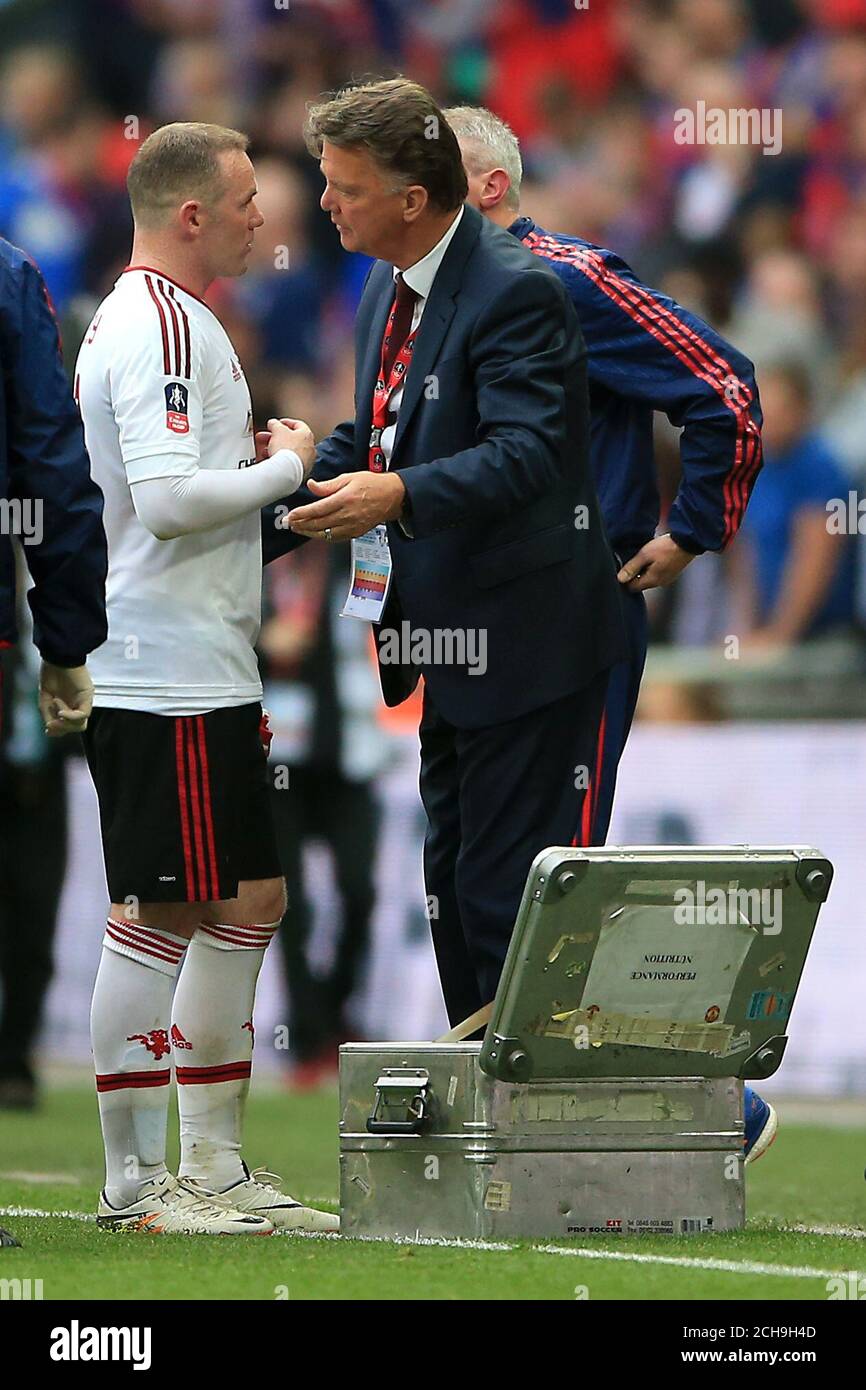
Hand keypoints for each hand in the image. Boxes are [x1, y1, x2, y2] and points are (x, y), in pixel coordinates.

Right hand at [39, 661, 93, 736]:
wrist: (57, 657)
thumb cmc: (51, 673)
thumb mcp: (45, 698)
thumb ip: (48, 715)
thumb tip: (50, 729)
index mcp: (68, 705)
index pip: (68, 726)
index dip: (59, 731)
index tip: (48, 730)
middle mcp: (78, 705)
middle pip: (76, 728)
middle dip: (62, 729)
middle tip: (50, 724)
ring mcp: (84, 701)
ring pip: (81, 724)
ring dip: (66, 723)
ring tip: (56, 711)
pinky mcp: (88, 697)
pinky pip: (83, 714)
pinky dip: (71, 717)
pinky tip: (61, 712)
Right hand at [266, 417, 315, 479]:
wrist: (287, 471)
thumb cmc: (286, 450)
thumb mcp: (277, 430)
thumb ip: (275, 424)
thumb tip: (273, 423)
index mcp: (307, 434)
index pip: (297, 424)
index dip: (285, 422)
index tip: (277, 424)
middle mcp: (309, 448)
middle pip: (291, 439)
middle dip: (275, 438)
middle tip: (265, 438)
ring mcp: (306, 461)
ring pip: (289, 452)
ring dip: (276, 449)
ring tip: (265, 451)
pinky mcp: (300, 471)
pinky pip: (289, 463)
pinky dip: (280, 460)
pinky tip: (271, 461)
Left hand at [285, 472, 406, 540]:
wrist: (392, 496)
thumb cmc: (372, 484)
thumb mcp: (349, 478)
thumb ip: (328, 485)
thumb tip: (311, 486)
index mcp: (345, 499)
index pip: (317, 509)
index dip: (302, 514)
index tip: (291, 515)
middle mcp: (348, 515)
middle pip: (319, 524)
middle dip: (301, 525)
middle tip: (289, 524)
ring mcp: (352, 526)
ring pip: (325, 534)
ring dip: (309, 532)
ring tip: (298, 529)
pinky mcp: (356, 533)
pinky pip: (335, 538)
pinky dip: (323, 536)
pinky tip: (315, 533)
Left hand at [617, 534, 694, 591]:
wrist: (688, 542)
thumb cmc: (666, 547)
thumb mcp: (645, 555)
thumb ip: (632, 567)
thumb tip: (619, 579)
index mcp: (652, 581)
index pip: (632, 588)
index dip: (625, 580)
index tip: (623, 568)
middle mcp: (660, 583)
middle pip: (641, 584)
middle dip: (635, 575)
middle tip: (633, 560)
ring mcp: (668, 579)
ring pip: (650, 579)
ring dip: (644, 571)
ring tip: (644, 557)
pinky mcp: (673, 573)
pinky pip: (658, 574)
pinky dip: (653, 569)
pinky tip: (654, 558)